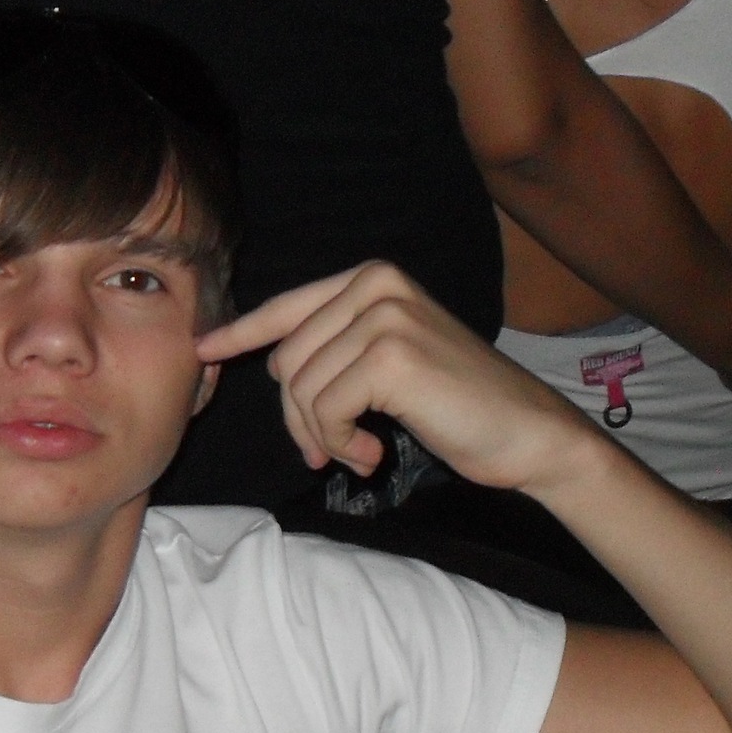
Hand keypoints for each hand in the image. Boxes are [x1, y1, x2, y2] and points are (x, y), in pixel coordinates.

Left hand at [198, 262, 602, 497]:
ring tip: (358, 452)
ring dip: (322, 437)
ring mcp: (386, 316)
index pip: (287, 307)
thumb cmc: (458, 407)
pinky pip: (323, 410)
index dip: (241, 334)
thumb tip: (270, 366)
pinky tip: (371, 454)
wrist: (526, 434)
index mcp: (374, 278)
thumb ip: (337, 350)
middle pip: (285, 360)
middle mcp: (377, 284)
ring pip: (300, 389)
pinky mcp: (392, 356)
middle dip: (299, 418)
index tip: (205, 351)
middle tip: (334, 449)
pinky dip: (338, 444)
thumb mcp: (390, 363)